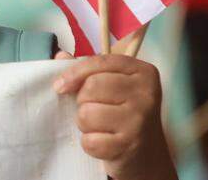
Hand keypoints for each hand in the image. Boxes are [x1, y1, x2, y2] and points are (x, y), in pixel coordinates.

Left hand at [54, 54, 176, 179]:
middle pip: (91, 87)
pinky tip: (104, 142)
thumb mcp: (112, 85)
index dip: (74, 72)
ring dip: (85, 124)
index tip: (59, 85)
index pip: (99, 62)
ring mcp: (139, 120)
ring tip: (100, 127)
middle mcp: (146, 94)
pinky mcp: (130, 145)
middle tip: (94, 109)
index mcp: (143, 72)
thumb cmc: (123, 112)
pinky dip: (90, 143)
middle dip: (83, 101)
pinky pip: (90, 141)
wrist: (147, 153)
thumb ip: (87, 69)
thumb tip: (61, 55)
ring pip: (86, 114)